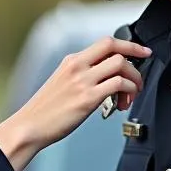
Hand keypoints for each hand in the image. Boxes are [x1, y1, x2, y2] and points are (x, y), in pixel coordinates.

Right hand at [0, 36, 151, 170]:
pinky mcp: (87, 98)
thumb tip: (108, 80)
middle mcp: (77, 67)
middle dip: (136, 55)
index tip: (141, 51)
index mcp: (70, 61)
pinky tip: (123, 103)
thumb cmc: (44, 112)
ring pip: (121, 64)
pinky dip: (128, 91)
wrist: (29, 127)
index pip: (105, 43)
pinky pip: (119, 84)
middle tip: (141, 73)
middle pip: (115, 47)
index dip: (128, 45)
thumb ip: (83, 77)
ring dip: (134, 79)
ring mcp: (82, 81)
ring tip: (130, 96)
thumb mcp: (62, 85)